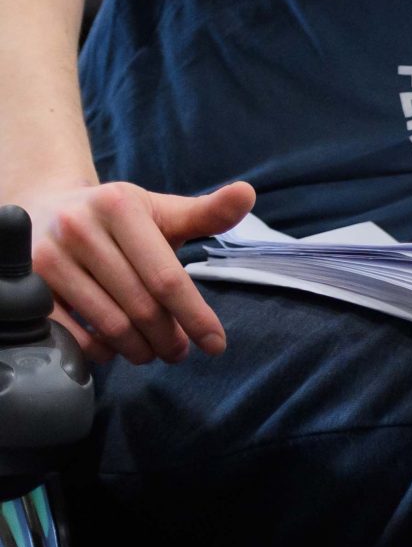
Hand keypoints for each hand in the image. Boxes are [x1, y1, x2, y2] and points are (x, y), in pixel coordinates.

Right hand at [22, 178, 255, 363]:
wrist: (46, 211)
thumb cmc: (117, 218)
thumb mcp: (160, 210)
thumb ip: (206, 212)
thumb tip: (247, 193)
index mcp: (120, 206)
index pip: (167, 276)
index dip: (195, 315)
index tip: (216, 344)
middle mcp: (80, 229)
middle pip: (140, 304)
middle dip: (168, 337)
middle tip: (180, 353)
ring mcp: (49, 258)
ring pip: (108, 323)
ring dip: (139, 348)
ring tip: (154, 353)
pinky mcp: (28, 285)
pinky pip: (71, 334)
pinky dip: (100, 350)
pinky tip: (116, 350)